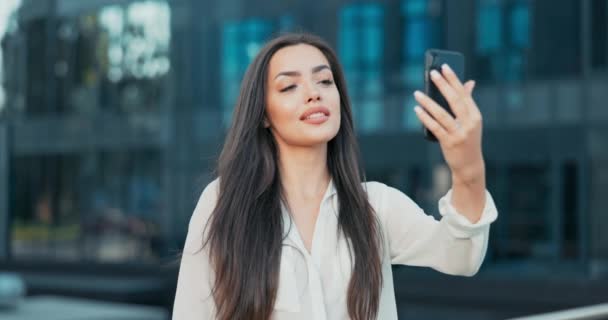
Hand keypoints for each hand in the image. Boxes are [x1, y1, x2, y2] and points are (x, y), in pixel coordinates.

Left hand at [413, 64, 483, 184]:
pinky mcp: (449, 142)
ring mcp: (459, 133)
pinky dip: (425, 118)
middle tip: (431, 73)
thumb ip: (468, 102)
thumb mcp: (472, 121)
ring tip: (417, 93)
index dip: (454, 80)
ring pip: (441, 114)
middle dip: (442, 85)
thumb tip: (469, 82)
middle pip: (454, 100)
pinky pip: (435, 127)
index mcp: (475, 115)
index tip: (445, 67)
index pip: (463, 94)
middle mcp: (469, 123)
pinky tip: (417, 109)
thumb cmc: (468, 139)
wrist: (470, 165)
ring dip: (428, 102)